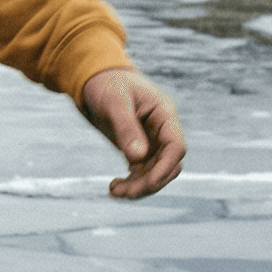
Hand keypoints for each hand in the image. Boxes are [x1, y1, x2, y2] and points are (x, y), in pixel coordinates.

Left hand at [79, 67, 185, 200]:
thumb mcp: (114, 102)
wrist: (95, 79)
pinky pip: (142, 173)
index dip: (165, 168)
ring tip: (114, 191)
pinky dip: (131, 183)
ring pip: (155, 173)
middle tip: (124, 192)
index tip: (147, 183)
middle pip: (168, 165)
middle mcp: (162, 130)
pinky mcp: (138, 149)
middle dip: (150, 183)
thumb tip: (137, 157)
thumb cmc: (107, 83)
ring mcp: (152, 141)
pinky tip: (114, 187)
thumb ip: (126, 127)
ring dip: (139, 187)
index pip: (176, 147)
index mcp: (164, 114)